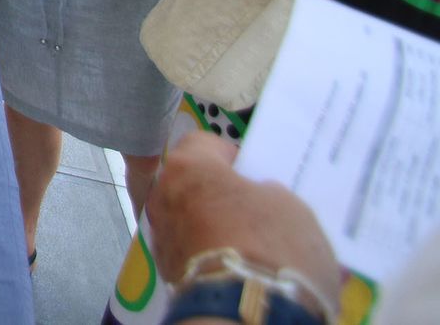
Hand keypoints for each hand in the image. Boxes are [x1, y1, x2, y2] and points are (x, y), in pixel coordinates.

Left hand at [148, 132, 339, 308]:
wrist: (246, 313)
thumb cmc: (270, 246)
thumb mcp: (290, 207)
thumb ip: (268, 193)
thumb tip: (259, 195)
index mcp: (189, 168)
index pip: (204, 144)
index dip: (232, 156)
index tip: (254, 172)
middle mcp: (163, 197)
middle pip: (195, 186)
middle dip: (223, 196)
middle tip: (258, 211)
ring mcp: (161, 237)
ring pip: (193, 222)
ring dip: (217, 229)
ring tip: (255, 247)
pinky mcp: (167, 275)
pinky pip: (193, 254)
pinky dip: (213, 257)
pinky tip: (241, 269)